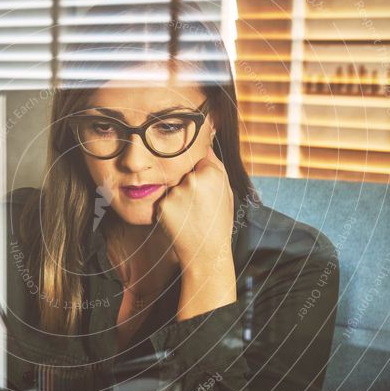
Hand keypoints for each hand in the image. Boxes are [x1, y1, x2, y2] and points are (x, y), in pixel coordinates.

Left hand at [154, 145, 234, 272]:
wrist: (205, 252)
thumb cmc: (218, 221)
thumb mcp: (226, 190)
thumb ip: (215, 163)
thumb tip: (206, 138)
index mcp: (211, 173)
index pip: (199, 161)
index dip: (202, 175)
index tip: (207, 192)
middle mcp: (192, 180)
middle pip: (184, 171)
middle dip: (189, 184)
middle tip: (199, 206)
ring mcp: (175, 193)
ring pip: (173, 185)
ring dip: (179, 196)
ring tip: (191, 215)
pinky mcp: (162, 206)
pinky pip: (164, 199)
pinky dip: (170, 207)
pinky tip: (181, 220)